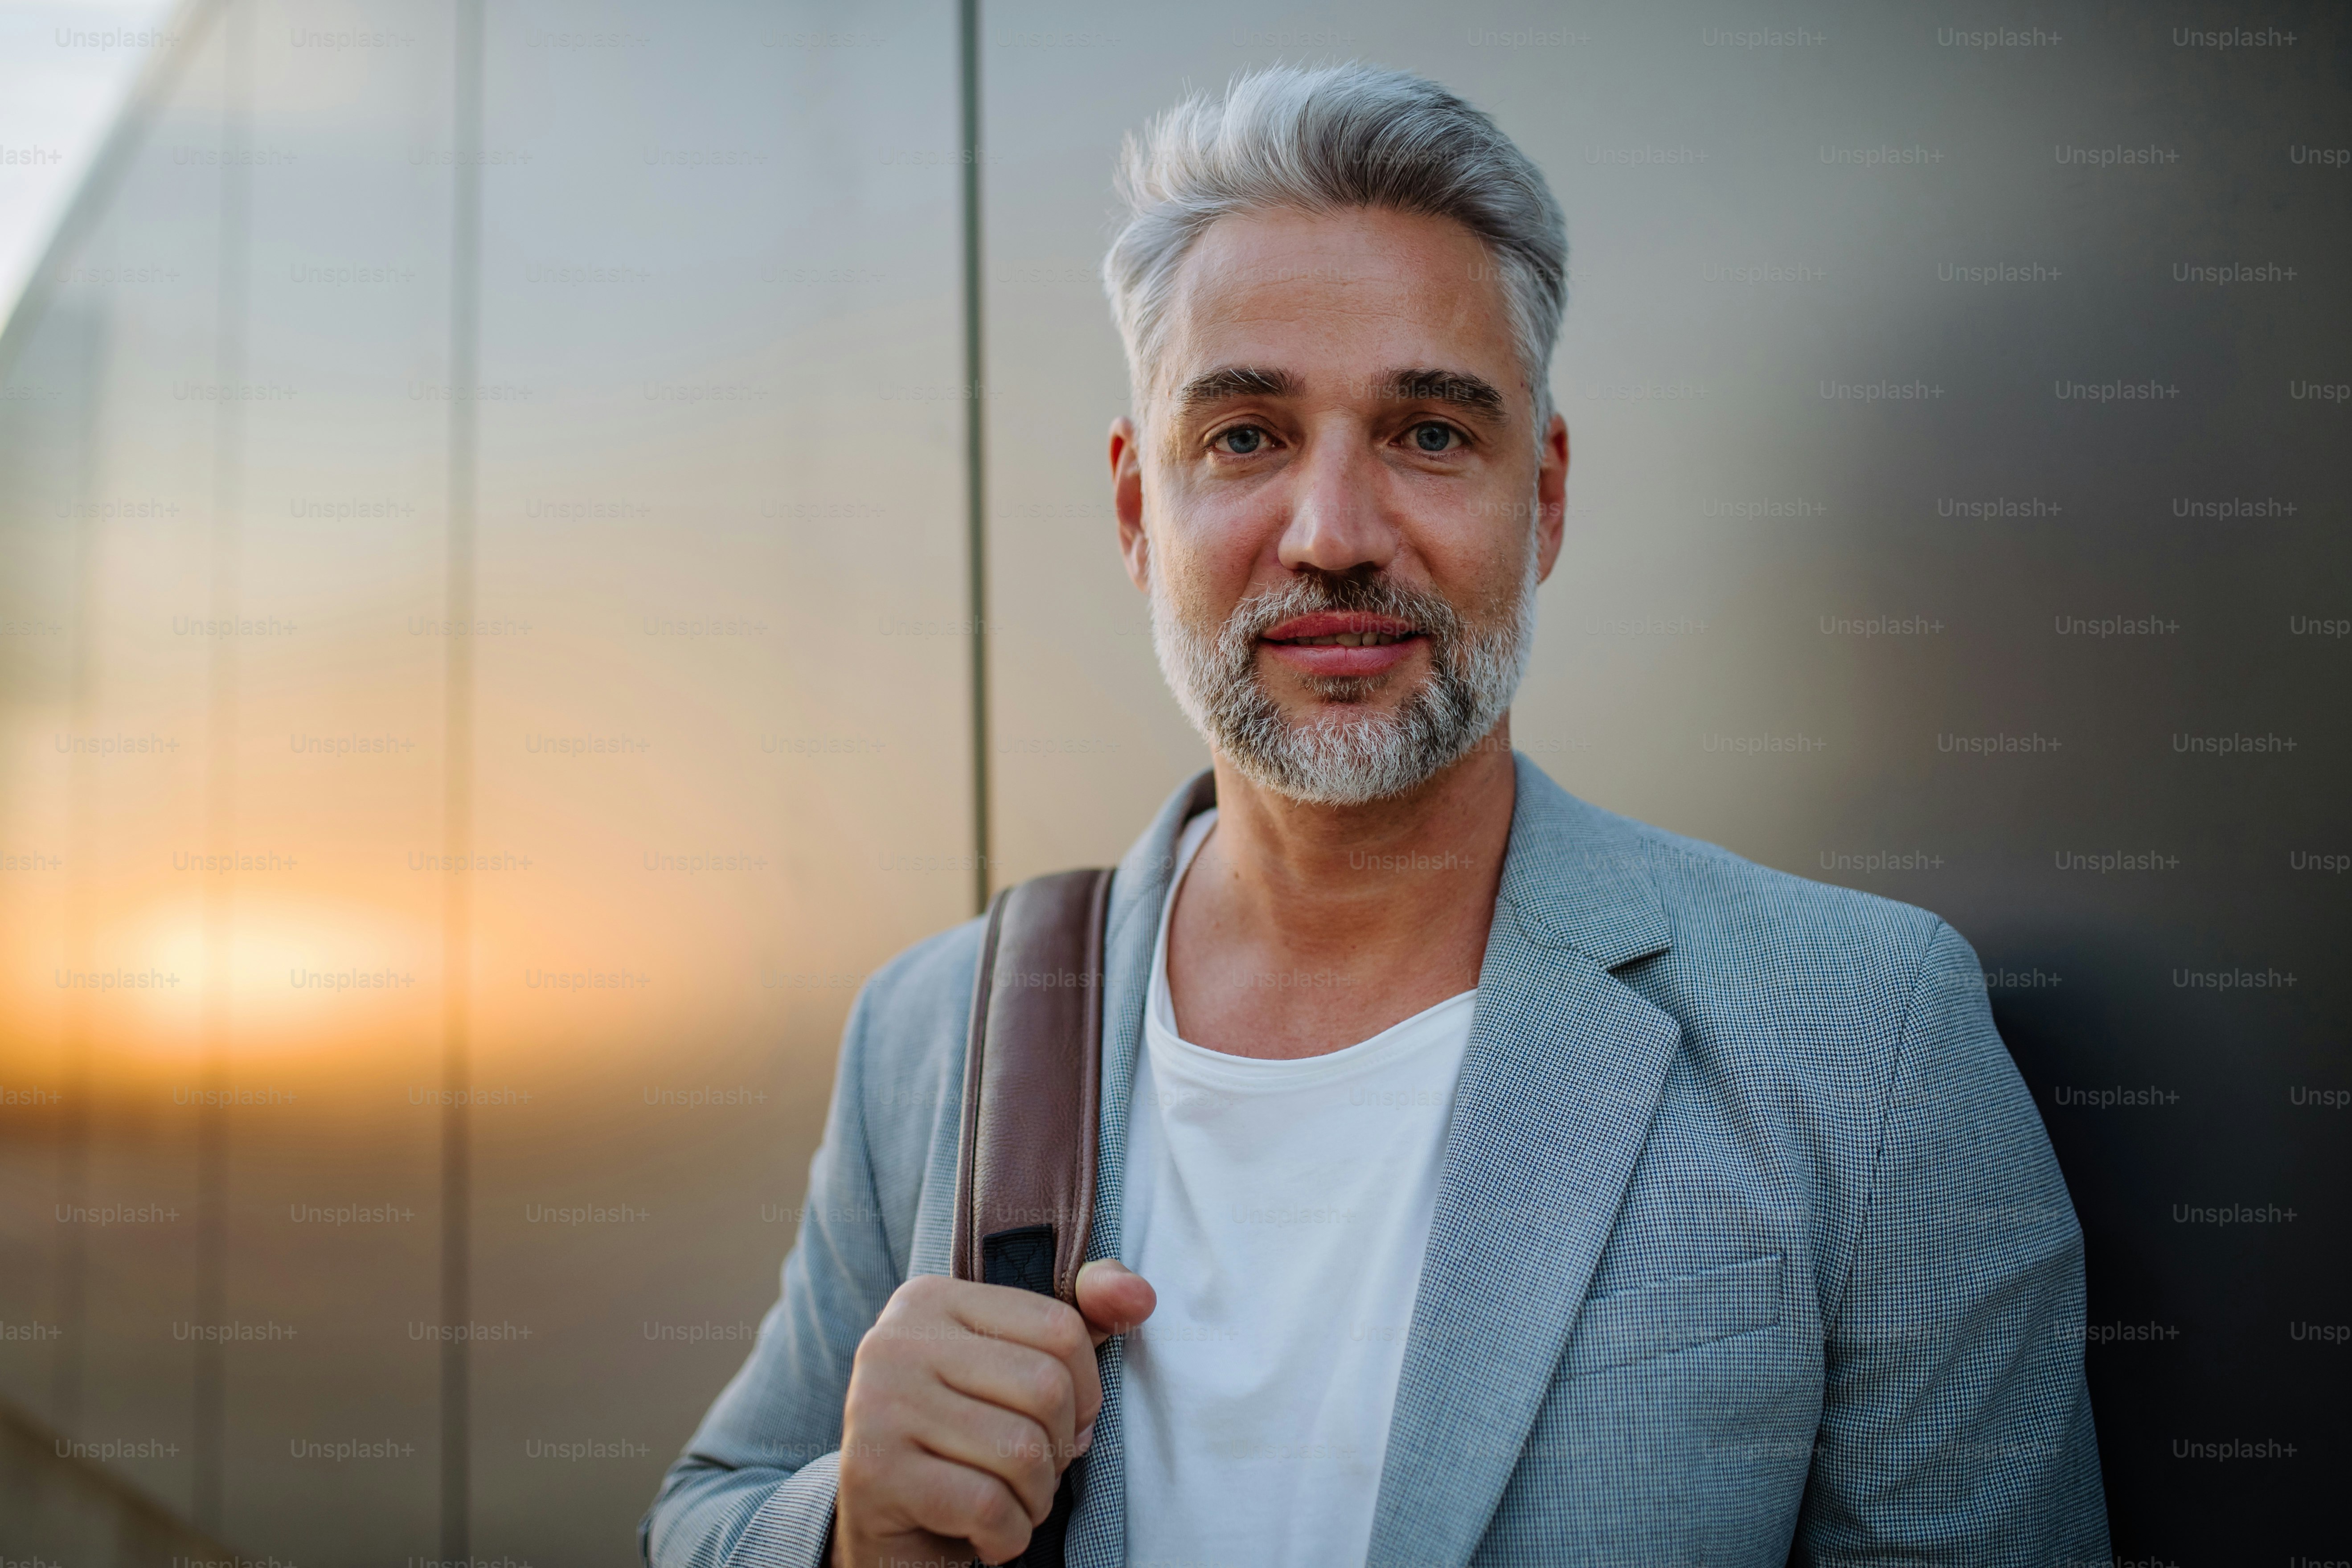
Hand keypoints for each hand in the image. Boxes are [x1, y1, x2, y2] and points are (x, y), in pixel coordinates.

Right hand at [832, 1260, 1154, 1567]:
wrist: (884, 1528)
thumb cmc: (963, 1442)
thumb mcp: (1017, 1370)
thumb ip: (1081, 1322)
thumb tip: (1140, 1297)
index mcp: (931, 1300)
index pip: (1060, 1327)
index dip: (1085, 1392)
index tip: (1062, 1424)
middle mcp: (895, 1341)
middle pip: (1046, 1388)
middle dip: (1060, 1449)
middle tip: (1032, 1472)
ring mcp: (876, 1404)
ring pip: (1021, 1451)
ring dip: (1035, 1498)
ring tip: (1008, 1502)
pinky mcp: (873, 1471)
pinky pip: (988, 1506)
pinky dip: (1008, 1535)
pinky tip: (985, 1535)